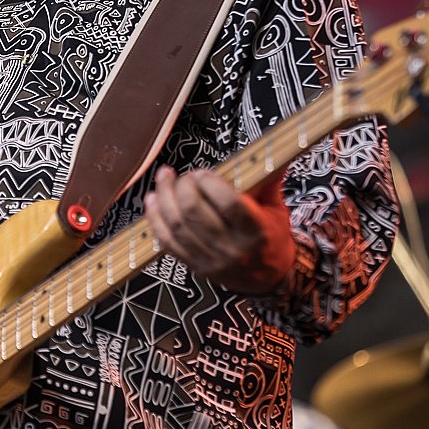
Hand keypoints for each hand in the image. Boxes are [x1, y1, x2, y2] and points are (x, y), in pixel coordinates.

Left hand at [144, 166, 294, 293]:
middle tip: (186, 176)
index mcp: (255, 231)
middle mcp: (231, 248)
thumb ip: (267, 180)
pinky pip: (167, 241)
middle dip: (184, 187)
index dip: (211, 183)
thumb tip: (266, 151)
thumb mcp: (276, 209)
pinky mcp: (194, 265)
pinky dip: (155, 218)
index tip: (204, 173)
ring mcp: (210, 259)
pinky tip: (153, 200)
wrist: (268, 276)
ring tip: (164, 178)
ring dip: (165, 197)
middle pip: (194, 212)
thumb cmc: (270, 238)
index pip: (228, 204)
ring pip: (176, 225)